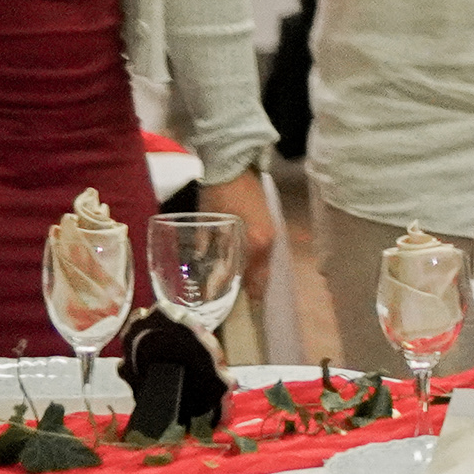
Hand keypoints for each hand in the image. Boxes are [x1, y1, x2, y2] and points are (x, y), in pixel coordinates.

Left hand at [197, 168, 278, 300]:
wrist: (235, 164)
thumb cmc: (219, 194)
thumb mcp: (208, 222)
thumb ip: (207, 245)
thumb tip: (202, 263)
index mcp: (256, 242)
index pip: (257, 277)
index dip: (251, 295)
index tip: (246, 309)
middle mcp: (268, 239)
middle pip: (264, 272)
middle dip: (255, 287)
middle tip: (245, 302)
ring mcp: (272, 229)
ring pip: (266, 260)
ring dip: (257, 273)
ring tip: (245, 286)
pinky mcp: (269, 221)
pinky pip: (265, 249)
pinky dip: (258, 260)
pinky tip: (248, 264)